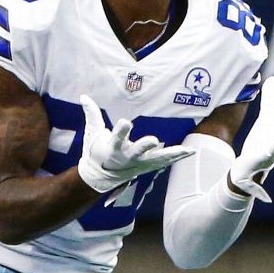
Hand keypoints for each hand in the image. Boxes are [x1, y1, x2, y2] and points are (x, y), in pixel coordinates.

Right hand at [76, 94, 196, 192]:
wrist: (100, 177)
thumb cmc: (97, 151)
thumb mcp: (92, 133)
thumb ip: (91, 114)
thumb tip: (83, 95)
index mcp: (113, 148)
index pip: (117, 138)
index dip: (121, 131)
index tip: (125, 122)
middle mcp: (127, 157)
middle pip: (137, 152)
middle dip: (144, 146)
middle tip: (153, 140)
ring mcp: (139, 164)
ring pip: (156, 159)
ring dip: (171, 154)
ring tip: (186, 150)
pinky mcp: (147, 166)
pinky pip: (164, 161)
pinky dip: (176, 156)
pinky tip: (190, 151)